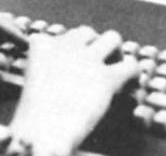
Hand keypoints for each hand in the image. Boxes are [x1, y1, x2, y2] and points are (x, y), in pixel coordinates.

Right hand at [8, 27, 138, 155]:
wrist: (40, 134)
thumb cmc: (33, 119)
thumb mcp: (33, 83)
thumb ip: (49, 70)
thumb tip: (71, 73)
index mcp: (43, 46)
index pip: (60, 36)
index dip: (69, 50)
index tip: (72, 65)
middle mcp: (66, 46)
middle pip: (87, 32)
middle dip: (93, 45)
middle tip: (97, 64)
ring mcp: (87, 60)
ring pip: (112, 38)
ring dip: (115, 51)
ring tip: (115, 67)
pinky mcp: (106, 78)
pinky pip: (130, 65)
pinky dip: (133, 73)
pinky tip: (130, 84)